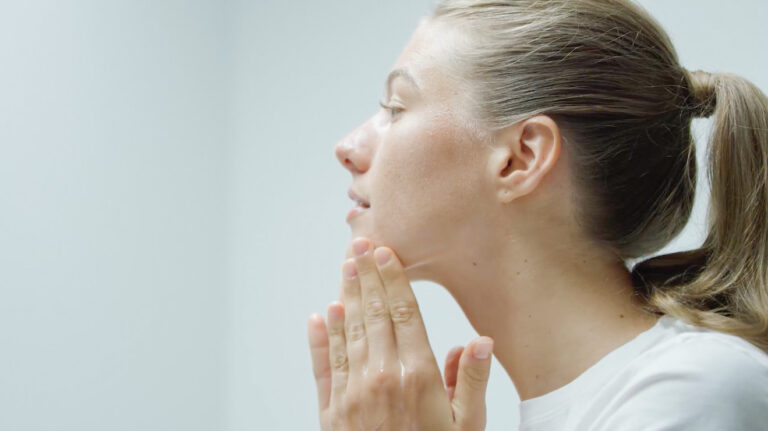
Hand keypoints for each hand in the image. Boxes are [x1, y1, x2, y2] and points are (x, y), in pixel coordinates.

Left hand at [307, 236, 493, 429]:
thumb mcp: (468, 427)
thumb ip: (474, 383)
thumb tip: (482, 342)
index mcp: (419, 377)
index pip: (404, 315)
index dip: (393, 280)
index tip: (384, 253)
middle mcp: (382, 377)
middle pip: (373, 315)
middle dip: (366, 277)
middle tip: (359, 245)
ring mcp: (353, 393)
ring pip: (348, 333)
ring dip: (346, 296)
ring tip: (344, 267)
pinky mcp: (332, 411)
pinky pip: (324, 366)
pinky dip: (321, 339)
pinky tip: (320, 314)